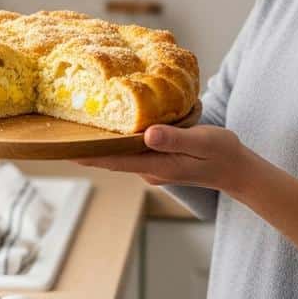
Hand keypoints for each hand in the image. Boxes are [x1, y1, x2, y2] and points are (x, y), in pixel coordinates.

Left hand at [76, 124, 255, 194]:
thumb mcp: (203, 142)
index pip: (113, 159)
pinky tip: (109, 129)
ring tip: (76, 128)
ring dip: (100, 143)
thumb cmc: (222, 154)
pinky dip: (117, 141)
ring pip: (119, 155)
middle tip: (60, 132)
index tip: (62, 147)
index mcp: (156, 165)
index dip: (87, 153)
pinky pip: (130, 151)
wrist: (237, 170)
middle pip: (110, 158)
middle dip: (86, 147)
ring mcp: (152, 166)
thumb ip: (175, 139)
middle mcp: (149, 169)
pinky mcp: (157, 160)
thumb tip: (148, 134)